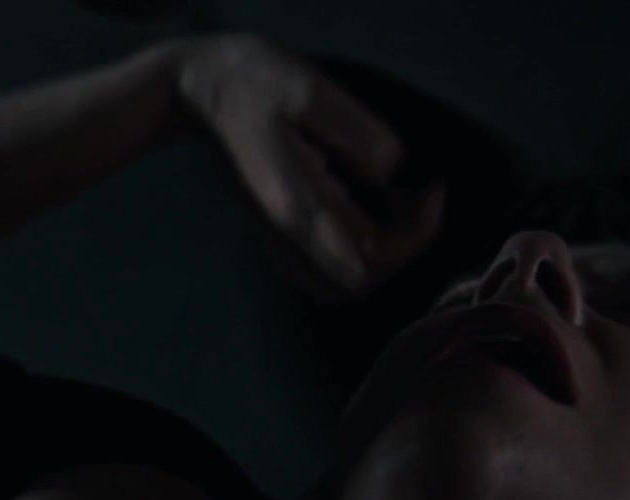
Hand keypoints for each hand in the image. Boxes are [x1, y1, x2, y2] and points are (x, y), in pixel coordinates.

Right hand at [177, 34, 445, 298]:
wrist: (198, 94)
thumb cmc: (254, 82)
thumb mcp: (308, 89)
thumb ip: (355, 130)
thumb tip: (394, 168)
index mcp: (299, 204)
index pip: (370, 255)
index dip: (417, 233)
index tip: (432, 187)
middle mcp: (289, 234)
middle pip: (360, 281)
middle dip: (403, 247)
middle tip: (419, 196)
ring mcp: (278, 239)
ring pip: (340, 287)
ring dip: (381, 259)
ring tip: (399, 210)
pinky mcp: (275, 234)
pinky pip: (322, 275)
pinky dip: (355, 259)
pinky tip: (367, 217)